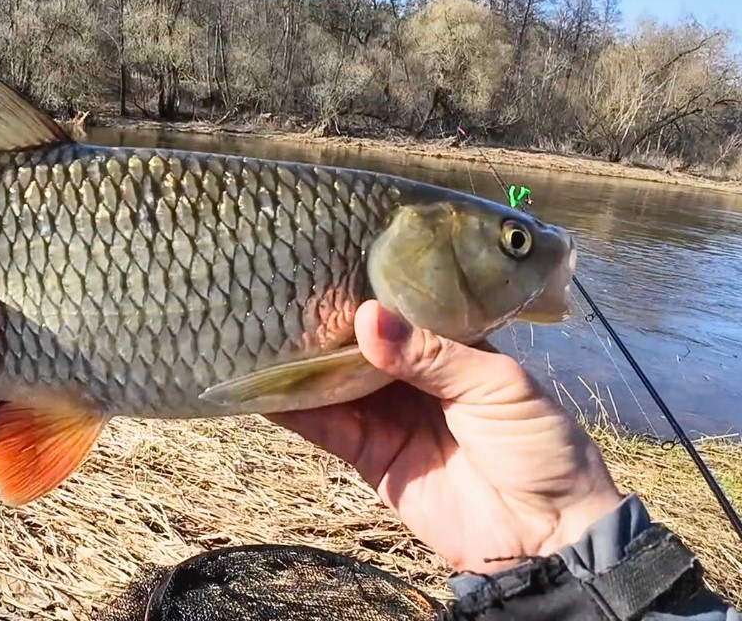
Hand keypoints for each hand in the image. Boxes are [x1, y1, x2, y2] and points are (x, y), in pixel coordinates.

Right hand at [269, 300, 624, 573]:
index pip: (399, 312)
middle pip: (357, 346)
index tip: (322, 265)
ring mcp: (388, 416)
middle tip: (276, 293)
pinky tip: (262, 388)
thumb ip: (430, 355)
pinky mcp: (370, 456)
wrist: (546, 537)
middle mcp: (414, 377)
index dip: (364, 292)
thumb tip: (367, 318)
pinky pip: (326, 428)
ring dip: (299, 365)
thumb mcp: (496, 387)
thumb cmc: (539, 447)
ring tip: (256, 334)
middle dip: (322, 325)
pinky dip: (295, 410)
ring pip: (333, 383)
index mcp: (451, 348)